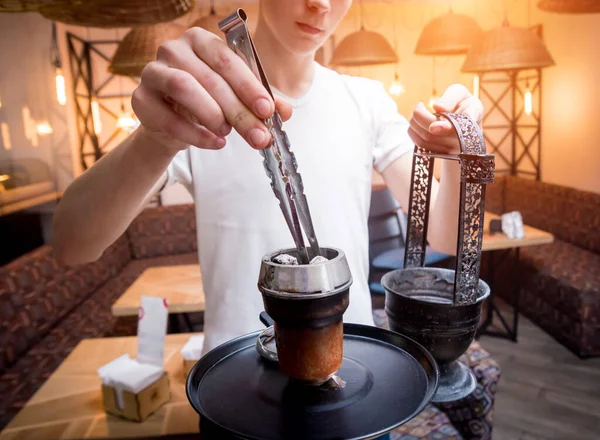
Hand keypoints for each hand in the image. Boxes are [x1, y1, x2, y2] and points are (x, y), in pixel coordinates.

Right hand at [131, 27, 292, 152]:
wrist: (172, 125)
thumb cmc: (207, 103)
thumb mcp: (237, 100)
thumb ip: (260, 102)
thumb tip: (285, 111)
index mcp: (201, 41)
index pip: (228, 60)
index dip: (250, 86)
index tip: (268, 110)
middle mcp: (174, 49)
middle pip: (210, 79)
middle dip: (239, 111)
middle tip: (258, 136)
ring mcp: (153, 71)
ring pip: (184, 87)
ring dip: (211, 114)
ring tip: (227, 133)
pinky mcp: (141, 98)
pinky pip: (167, 117)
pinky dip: (195, 134)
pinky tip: (215, 143)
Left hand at [408, 84, 482, 154]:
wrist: (465, 120)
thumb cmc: (461, 103)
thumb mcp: (459, 93)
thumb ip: (451, 98)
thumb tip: (438, 107)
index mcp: (472, 120)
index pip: (461, 127)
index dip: (445, 128)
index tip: (433, 127)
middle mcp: (464, 140)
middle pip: (434, 134)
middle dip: (420, 117)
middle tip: (419, 105)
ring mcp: (452, 150)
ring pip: (426, 139)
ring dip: (415, 123)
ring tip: (418, 111)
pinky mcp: (441, 154)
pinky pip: (421, 144)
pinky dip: (414, 131)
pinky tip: (417, 122)